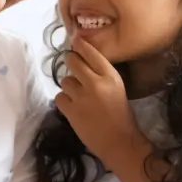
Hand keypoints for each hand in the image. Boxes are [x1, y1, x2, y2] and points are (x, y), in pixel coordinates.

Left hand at [54, 37, 143, 160]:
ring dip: (69, 87)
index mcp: (111, 76)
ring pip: (65, 80)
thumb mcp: (117, 88)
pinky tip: (74, 107)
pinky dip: (64, 101)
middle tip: (74, 68)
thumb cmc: (122, 115)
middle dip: (71, 62)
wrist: (120, 142)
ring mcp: (82, 97)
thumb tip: (83, 61)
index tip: (75, 39)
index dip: (80, 44)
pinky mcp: (71, 111)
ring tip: (79, 96)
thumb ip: (102, 74)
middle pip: (72, 61)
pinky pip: (59, 97)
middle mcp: (95, 83)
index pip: (92, 53)